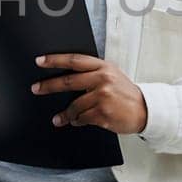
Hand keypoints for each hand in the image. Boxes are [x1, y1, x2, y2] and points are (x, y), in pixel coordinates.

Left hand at [32, 54, 148, 134]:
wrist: (145, 110)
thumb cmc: (125, 93)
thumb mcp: (112, 75)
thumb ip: (92, 73)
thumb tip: (66, 76)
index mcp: (103, 67)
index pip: (74, 60)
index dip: (55, 60)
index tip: (39, 61)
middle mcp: (102, 79)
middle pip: (69, 81)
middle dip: (48, 86)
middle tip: (36, 88)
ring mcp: (103, 97)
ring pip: (74, 106)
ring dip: (66, 114)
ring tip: (60, 118)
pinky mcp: (104, 114)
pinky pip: (82, 118)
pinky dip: (77, 121)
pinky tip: (77, 121)